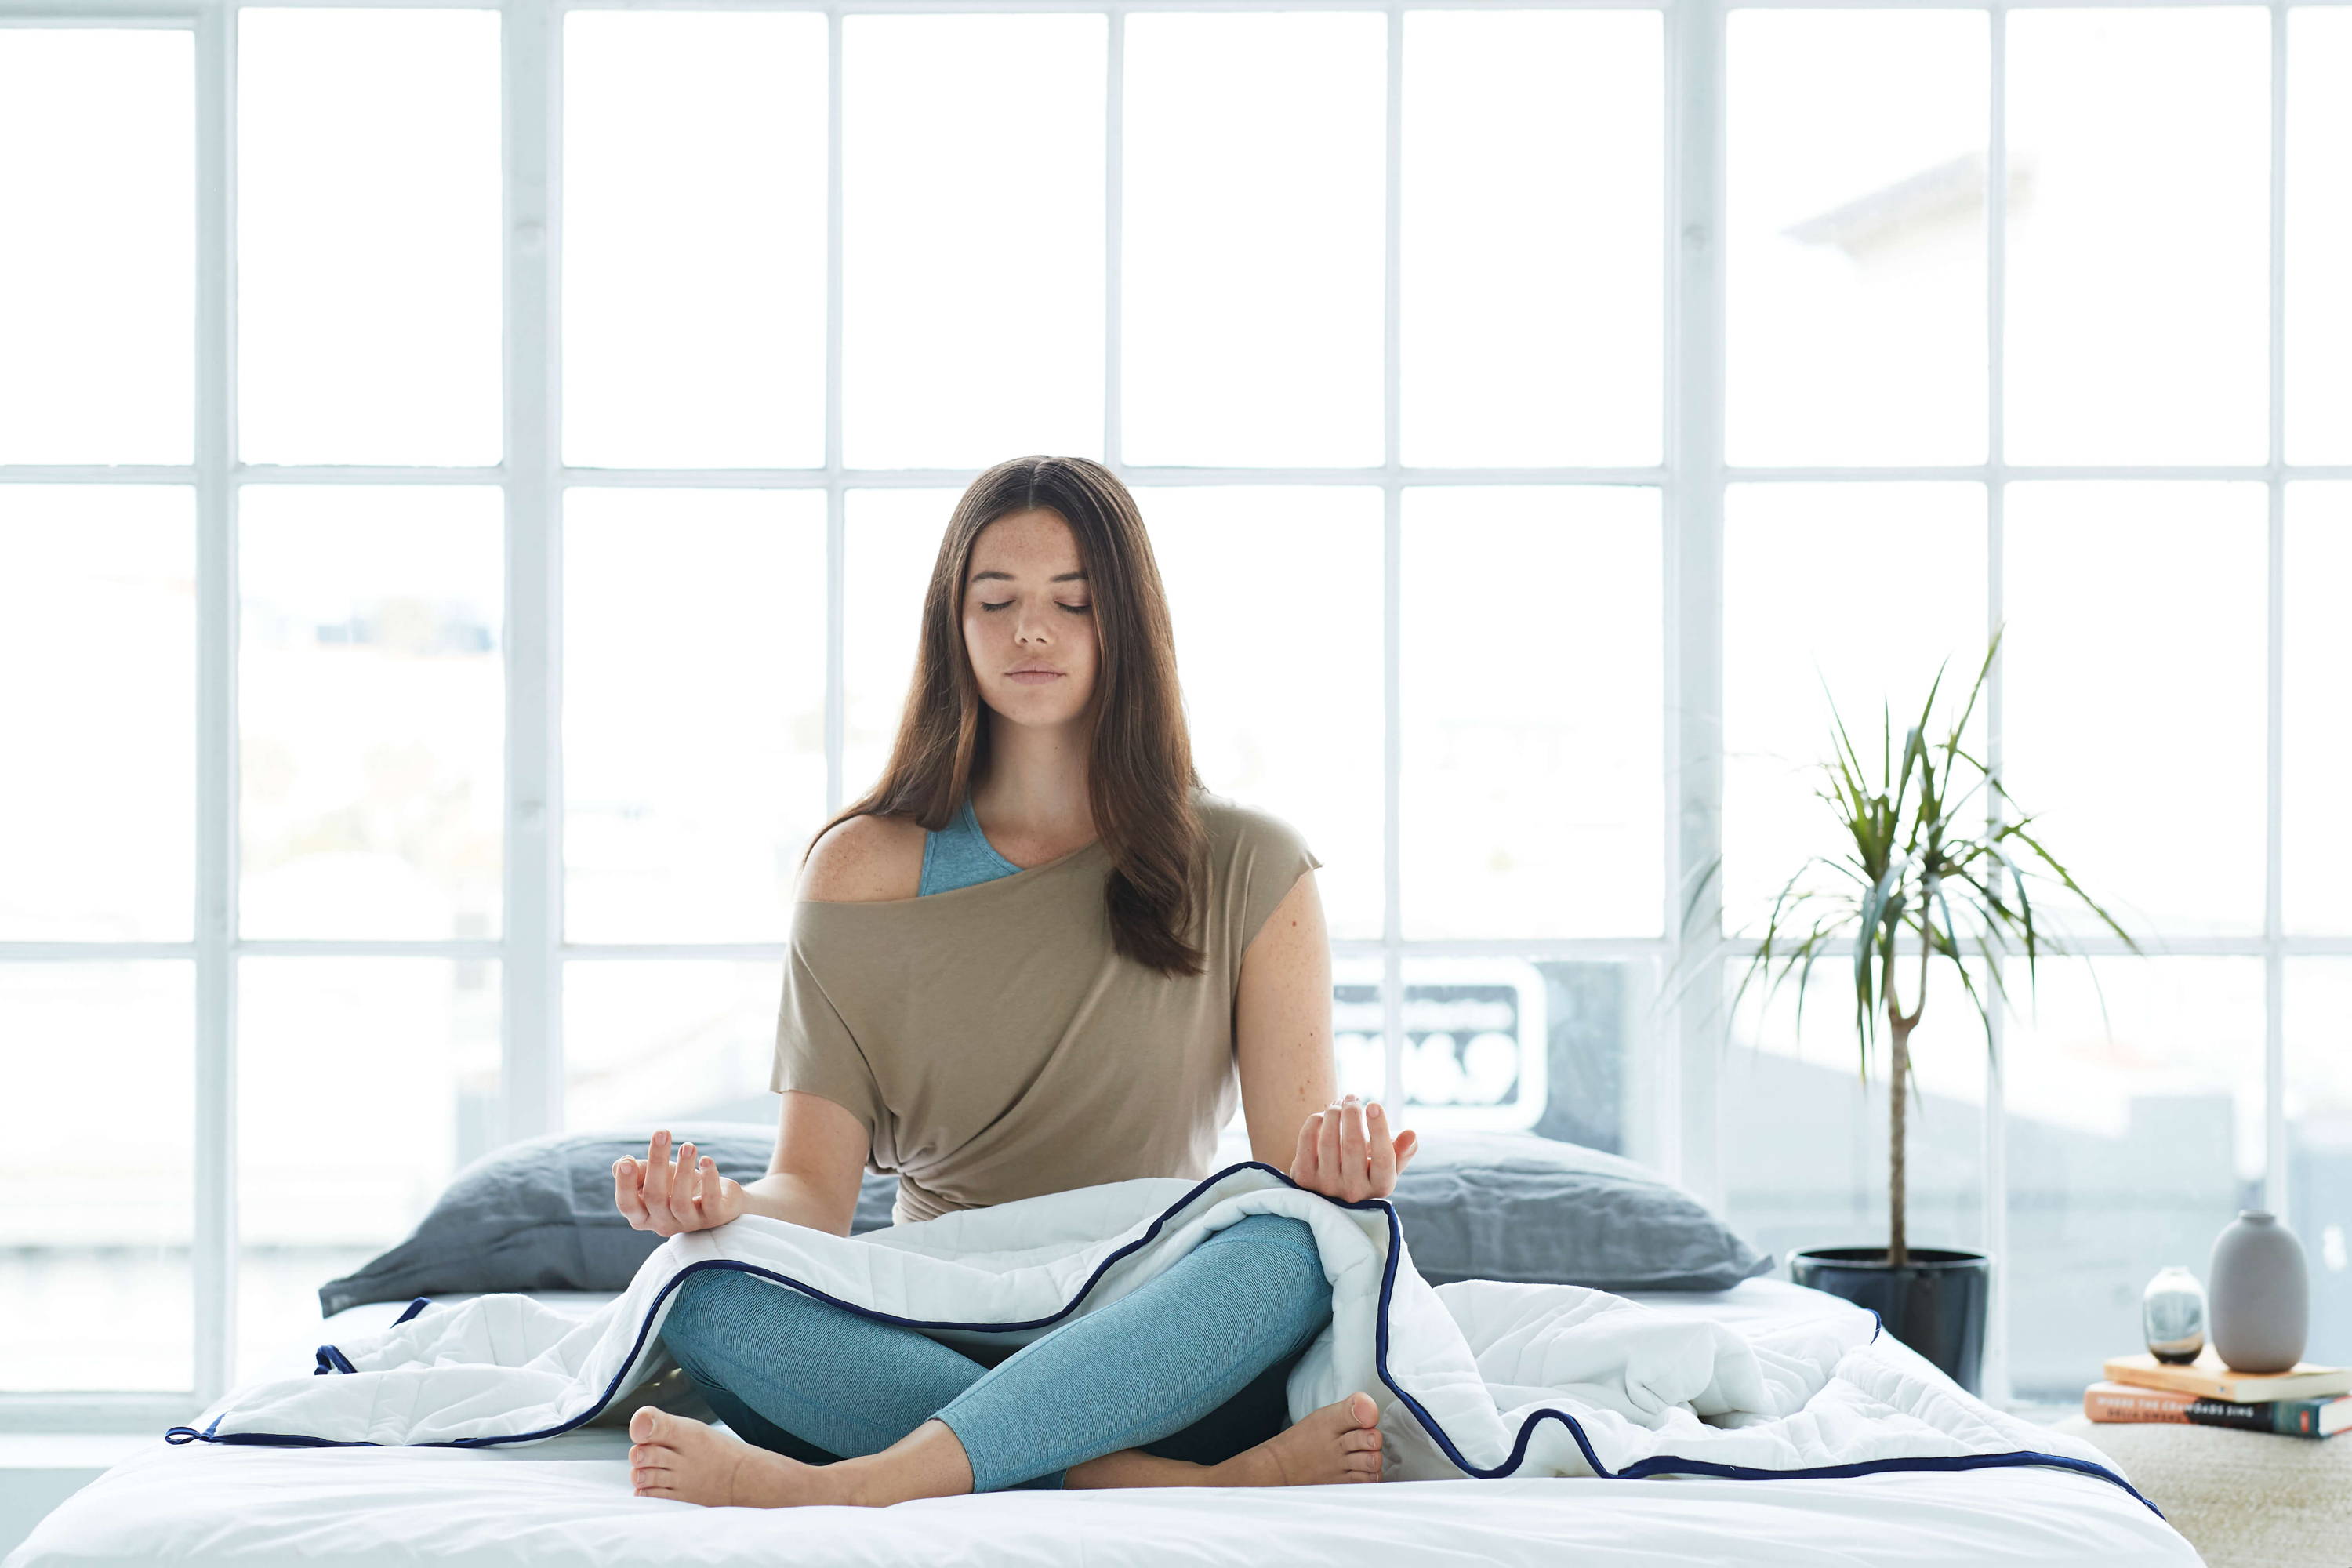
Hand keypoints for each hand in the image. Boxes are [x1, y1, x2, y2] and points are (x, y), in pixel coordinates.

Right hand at [613, 1129, 744, 1235]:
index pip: (627, 1205)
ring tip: (688, 1146)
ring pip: (681, 1201)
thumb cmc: (677, 1185)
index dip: (625, 1185)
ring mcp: (688, 1222)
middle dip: (657, 1162)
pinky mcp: (714, 1217)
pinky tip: (706, 1160)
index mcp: (643, 1216)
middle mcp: (663, 1224)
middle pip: (654, 1197)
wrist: (717, 1201)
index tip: (627, 1160)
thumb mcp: (656, 1176)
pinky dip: (709, 1179)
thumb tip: (621, 1164)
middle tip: (661, 1133)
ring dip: (684, 1169)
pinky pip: (710, 1200)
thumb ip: (638, 1171)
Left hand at [1289, 1095, 1417, 1202]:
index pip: (1383, 1158)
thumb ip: (1402, 1151)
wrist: (1330, 1195)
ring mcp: (1326, 1187)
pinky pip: (1306, 1142)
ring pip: (1328, 1141)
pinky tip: (1322, 1115)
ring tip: (1339, 1102)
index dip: (1379, 1129)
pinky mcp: (1303, 1179)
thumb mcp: (1387, 1167)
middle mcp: (1353, 1192)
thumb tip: (1411, 1134)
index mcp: (1380, 1187)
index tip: (1374, 1104)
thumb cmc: (1366, 1173)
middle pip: (1352, 1145)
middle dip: (1352, 1113)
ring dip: (1333, 1113)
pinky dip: (1314, 1122)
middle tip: (1352, 1097)